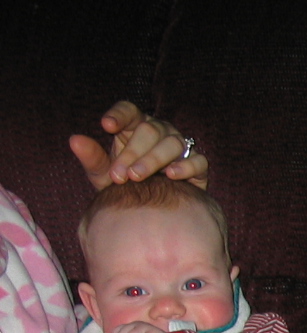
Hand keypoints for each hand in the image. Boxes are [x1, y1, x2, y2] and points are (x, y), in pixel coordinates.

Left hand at [70, 101, 208, 190]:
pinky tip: (171, 176)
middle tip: (119, 175)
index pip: (129, 110)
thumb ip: (92, 158)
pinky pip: (197, 161)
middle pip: (150, 130)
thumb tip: (74, 140)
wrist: (152, 212)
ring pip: (173, 143)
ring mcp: (180, 148)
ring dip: (153, 160)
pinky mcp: (197, 166)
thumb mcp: (104, 175)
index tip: (106, 126)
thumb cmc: (126, 187)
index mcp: (135, 127)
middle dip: (133, 152)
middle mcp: (160, 132)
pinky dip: (185, 166)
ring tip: (137, 178)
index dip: (119, 115)